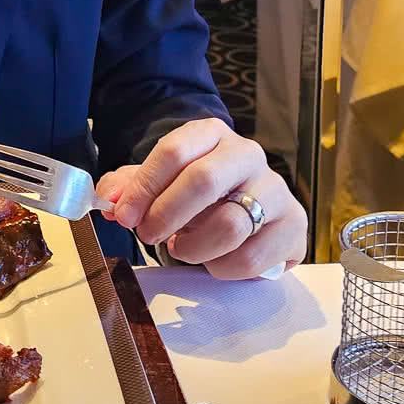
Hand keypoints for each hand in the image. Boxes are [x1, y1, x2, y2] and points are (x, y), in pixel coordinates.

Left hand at [96, 120, 307, 279]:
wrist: (252, 210)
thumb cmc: (198, 196)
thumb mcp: (160, 184)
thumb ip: (129, 188)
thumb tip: (110, 201)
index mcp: (211, 135)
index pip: (174, 151)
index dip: (144, 186)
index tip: (124, 215)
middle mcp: (248, 154)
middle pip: (203, 181)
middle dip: (166, 215)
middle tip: (148, 235)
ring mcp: (276, 189)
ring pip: (229, 225)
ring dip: (194, 247)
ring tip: (183, 249)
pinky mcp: (294, 225)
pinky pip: (251, 257)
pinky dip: (222, 268)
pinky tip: (214, 261)